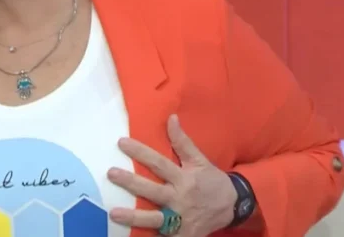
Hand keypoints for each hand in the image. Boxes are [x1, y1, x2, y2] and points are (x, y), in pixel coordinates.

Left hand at [107, 115, 236, 235]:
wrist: (232, 208)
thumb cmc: (211, 181)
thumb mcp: (199, 160)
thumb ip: (183, 142)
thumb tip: (170, 118)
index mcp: (184, 178)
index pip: (159, 163)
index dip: (141, 152)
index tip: (121, 142)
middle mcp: (180, 199)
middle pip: (153, 190)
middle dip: (131, 182)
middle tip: (111, 173)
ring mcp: (180, 220)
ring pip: (154, 219)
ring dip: (134, 217)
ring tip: (113, 213)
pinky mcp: (181, 235)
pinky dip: (150, 236)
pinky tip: (130, 236)